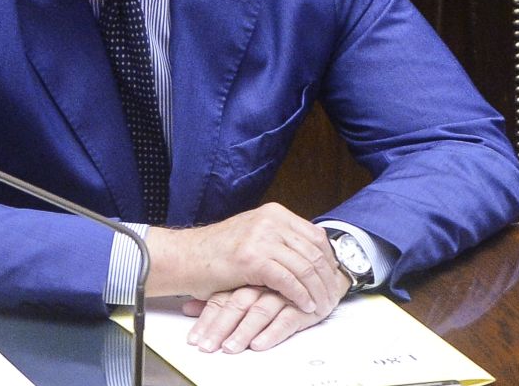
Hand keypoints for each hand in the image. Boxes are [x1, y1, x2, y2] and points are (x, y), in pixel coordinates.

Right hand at [146, 203, 340, 314]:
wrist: (185, 257)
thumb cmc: (216, 253)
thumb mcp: (252, 235)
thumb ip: (278, 239)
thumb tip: (307, 254)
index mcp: (274, 213)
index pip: (315, 236)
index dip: (329, 260)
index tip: (333, 279)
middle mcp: (271, 220)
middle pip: (314, 252)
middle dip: (327, 279)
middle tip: (333, 298)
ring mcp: (261, 238)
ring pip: (304, 267)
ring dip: (317, 291)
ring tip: (322, 306)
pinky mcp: (253, 259)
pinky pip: (288, 280)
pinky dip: (300, 296)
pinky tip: (305, 306)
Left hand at [181, 279, 347, 352]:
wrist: (316, 271)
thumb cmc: (276, 282)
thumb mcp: (243, 287)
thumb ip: (218, 297)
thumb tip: (188, 308)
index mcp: (245, 276)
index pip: (222, 298)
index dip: (207, 319)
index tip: (195, 338)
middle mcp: (262, 282)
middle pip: (237, 304)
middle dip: (220, 328)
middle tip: (208, 346)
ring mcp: (282, 292)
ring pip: (259, 312)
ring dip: (243, 332)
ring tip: (229, 348)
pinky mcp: (302, 305)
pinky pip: (285, 319)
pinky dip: (271, 333)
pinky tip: (259, 344)